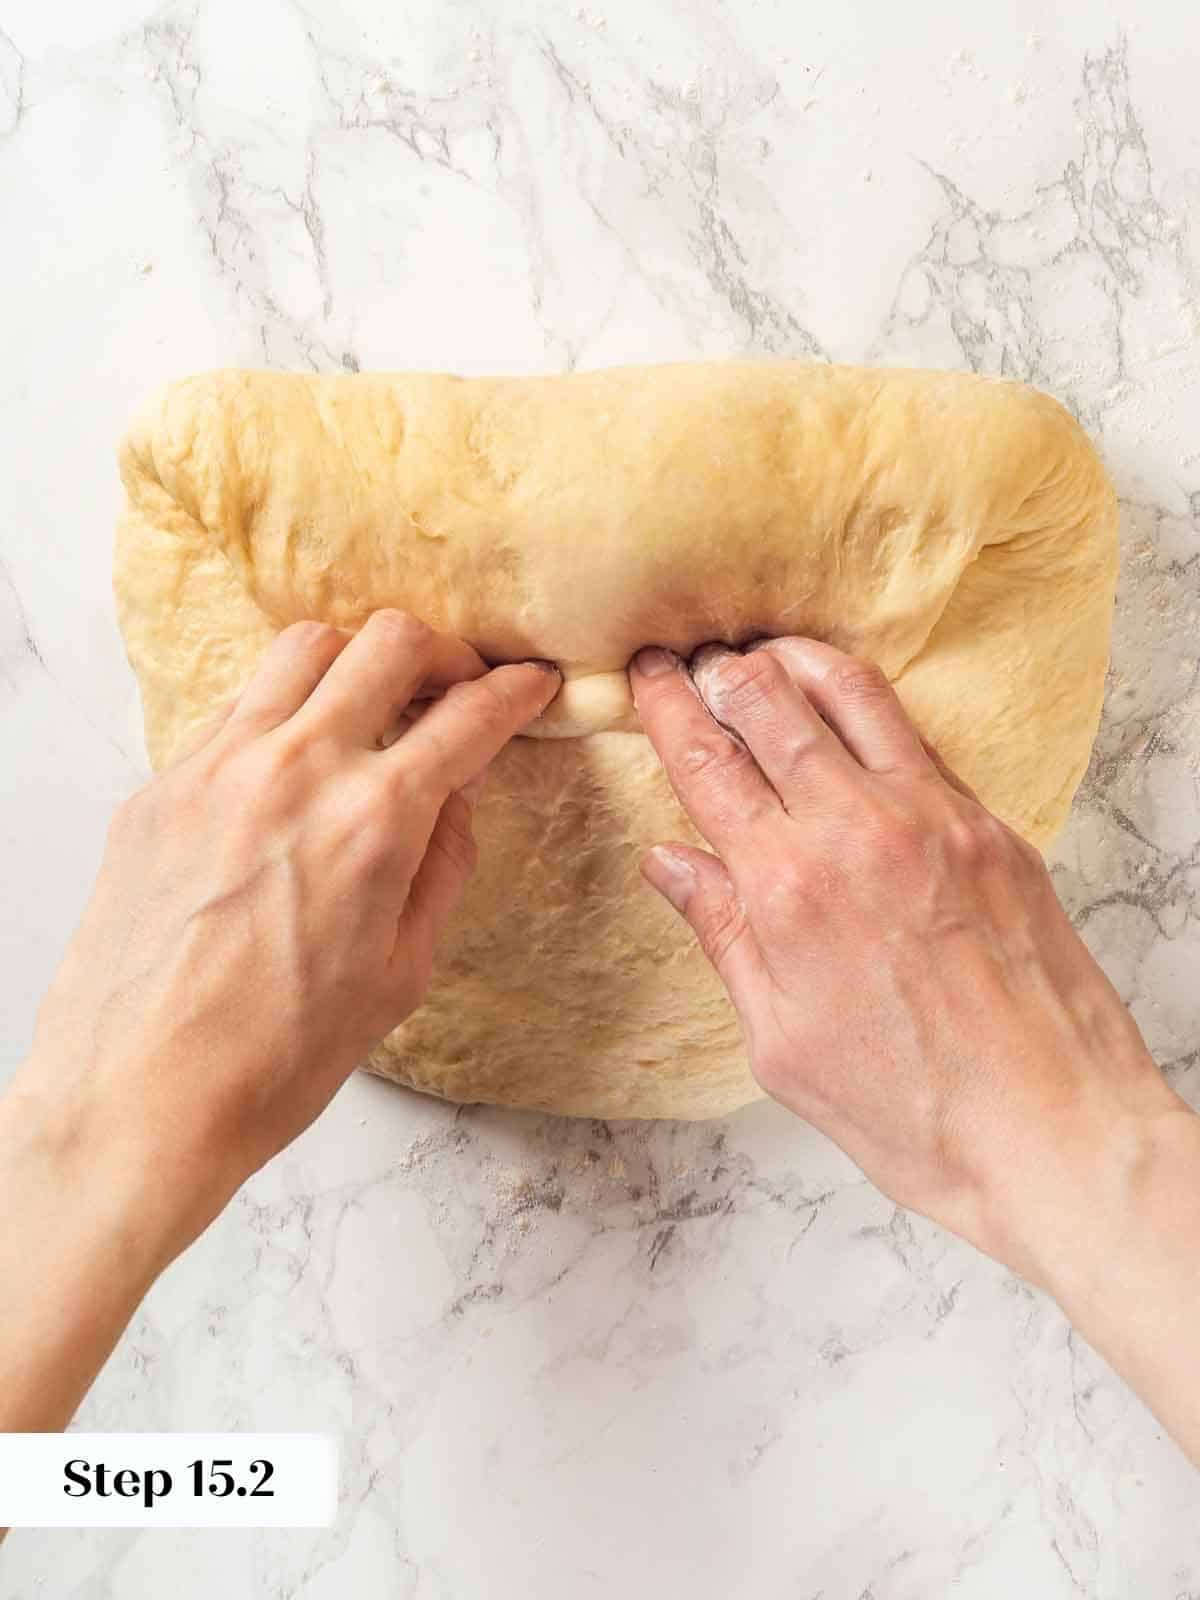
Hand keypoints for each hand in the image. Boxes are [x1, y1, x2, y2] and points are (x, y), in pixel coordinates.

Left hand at [19, 610, 558, 1253]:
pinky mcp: (160, 786)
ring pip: (303, 650)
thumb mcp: (401, 974)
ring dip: (356, 662)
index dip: (515, 691)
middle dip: (441, 651)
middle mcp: (296, 769)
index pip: (467, 717)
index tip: (531, 684)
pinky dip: (284, 713)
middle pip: (387, 643)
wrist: (140, 1096)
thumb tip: (454, 799)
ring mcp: (217, 767)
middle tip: (456, 684)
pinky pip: (236, 710)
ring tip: (371, 707)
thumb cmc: (278, 1058)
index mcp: (374, 821)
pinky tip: (292, 768)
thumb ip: (441, 867)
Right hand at [629, 637, 1187, 1278]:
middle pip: (768, 708)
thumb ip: (724, 935)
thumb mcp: (781, 1041)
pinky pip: (914, 737)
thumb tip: (670, 861)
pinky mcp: (988, 826)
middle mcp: (854, 831)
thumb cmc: (911, 1110)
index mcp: (785, 889)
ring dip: (791, 661)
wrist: (1051, 1129)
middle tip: (691, 654)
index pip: (707, 765)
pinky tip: (847, 703)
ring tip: (761, 650)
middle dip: (718, 671)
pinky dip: (865, 701)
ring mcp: (930, 818)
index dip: (667, 708)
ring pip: (847, 697)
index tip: (647, 674)